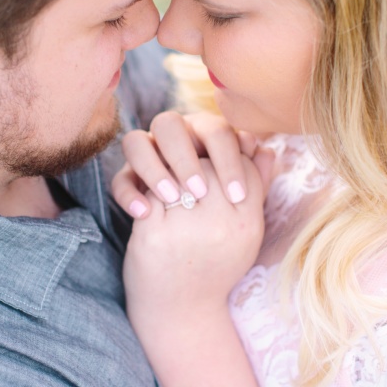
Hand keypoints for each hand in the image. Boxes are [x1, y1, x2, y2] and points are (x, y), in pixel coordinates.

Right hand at [112, 110, 272, 218]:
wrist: (190, 262)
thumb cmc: (220, 222)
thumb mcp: (240, 206)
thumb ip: (254, 178)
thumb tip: (267, 153)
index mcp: (206, 135)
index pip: (216, 130)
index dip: (228, 158)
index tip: (238, 195)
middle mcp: (174, 137)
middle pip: (171, 124)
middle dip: (186, 157)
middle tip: (201, 192)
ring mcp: (147, 155)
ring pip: (137, 141)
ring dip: (153, 168)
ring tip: (171, 197)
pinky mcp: (126, 178)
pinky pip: (120, 177)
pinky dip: (129, 193)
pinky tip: (143, 213)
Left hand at [123, 155, 269, 341]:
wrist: (181, 313)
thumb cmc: (214, 269)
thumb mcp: (246, 235)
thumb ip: (257, 189)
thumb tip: (266, 148)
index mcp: (248, 223)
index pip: (243, 165)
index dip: (228, 161)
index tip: (216, 172)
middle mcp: (220, 225)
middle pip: (209, 165)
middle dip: (196, 165)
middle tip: (189, 176)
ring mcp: (185, 228)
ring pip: (177, 173)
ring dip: (170, 175)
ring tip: (171, 188)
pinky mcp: (153, 233)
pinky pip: (148, 192)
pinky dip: (145, 193)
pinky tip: (148, 203)